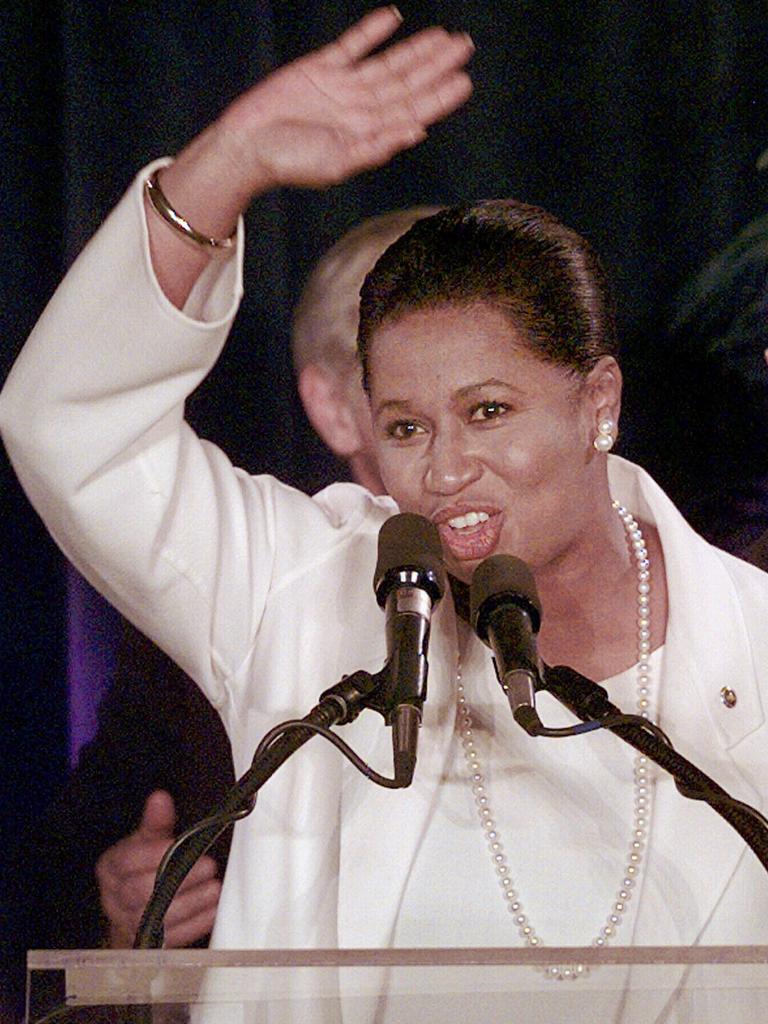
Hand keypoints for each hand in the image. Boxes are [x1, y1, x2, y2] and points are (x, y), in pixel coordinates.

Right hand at [95, 790, 221, 948]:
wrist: (136, 906)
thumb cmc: (145, 867)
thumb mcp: (148, 841)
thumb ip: (155, 823)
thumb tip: (160, 799)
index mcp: (111, 868)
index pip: (127, 861)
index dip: (154, 853)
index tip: (180, 844)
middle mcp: (113, 898)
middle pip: (140, 892)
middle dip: (178, 878)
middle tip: (208, 866)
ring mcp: (128, 924)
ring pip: (155, 919)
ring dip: (189, 904)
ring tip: (215, 889)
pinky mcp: (147, 944)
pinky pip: (169, 939)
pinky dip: (194, 925)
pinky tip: (213, 910)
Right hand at [150, 8, 471, 305]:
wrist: (247, 146)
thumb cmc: (290, 163)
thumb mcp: (338, 163)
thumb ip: (377, 147)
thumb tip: (416, 131)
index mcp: (368, 134)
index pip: (412, 112)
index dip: (439, 97)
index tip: (464, 81)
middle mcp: (361, 111)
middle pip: (406, 84)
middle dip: (435, 66)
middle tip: (465, 47)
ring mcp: (341, 88)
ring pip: (387, 63)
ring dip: (414, 50)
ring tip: (442, 36)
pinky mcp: (318, 69)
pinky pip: (352, 46)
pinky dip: (371, 32)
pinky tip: (393, 18)